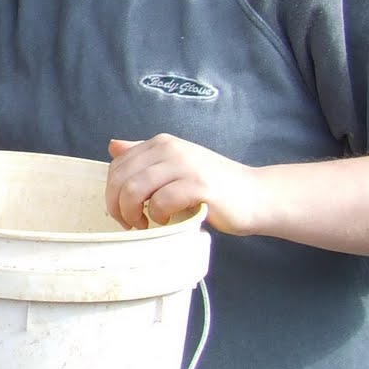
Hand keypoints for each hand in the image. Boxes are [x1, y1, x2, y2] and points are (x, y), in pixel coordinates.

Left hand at [106, 135, 263, 234]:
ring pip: (135, 190)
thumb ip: (144, 157)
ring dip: (133, 214)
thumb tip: (113, 146)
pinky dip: (158, 217)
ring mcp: (185, 166)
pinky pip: (161, 202)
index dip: (112, 193)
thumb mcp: (175, 166)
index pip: (117, 166)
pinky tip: (167, 222)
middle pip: (121, 179)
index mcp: (161, 144)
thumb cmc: (214, 187)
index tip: (123, 212)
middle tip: (130, 223)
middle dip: (118, 207)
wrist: (257, 196)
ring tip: (146, 224)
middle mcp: (171, 149)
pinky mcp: (199, 185)